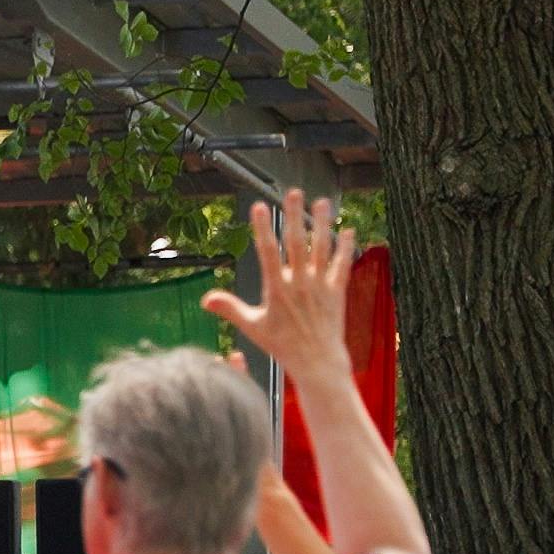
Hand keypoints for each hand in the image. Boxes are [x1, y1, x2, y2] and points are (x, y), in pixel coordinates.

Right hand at [202, 190, 354, 380]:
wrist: (316, 360)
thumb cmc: (282, 345)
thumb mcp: (252, 327)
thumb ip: (230, 309)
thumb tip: (205, 299)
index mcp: (277, 289)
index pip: (267, 251)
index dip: (262, 227)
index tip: (259, 207)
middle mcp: (299, 283)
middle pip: (296, 243)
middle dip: (294, 216)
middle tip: (293, 193)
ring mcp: (320, 286)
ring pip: (322, 248)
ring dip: (322, 224)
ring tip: (322, 202)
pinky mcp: (337, 292)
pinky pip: (342, 266)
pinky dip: (346, 248)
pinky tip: (348, 230)